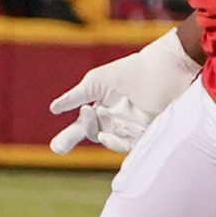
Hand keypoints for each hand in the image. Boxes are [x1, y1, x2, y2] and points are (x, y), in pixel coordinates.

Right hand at [49, 32, 202, 155]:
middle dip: (74, 139)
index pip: (83, 127)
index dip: (69, 137)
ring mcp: (131, 128)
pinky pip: (128, 145)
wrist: (162, 68)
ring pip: (109, 141)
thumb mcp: (96, 82)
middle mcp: (116, 121)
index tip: (56, 148)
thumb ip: (76, 97)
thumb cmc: (129, 71)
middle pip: (92, 135)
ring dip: (97, 132)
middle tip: (58, 146)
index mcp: (102, 109)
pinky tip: (106, 135)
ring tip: (93, 115)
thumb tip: (53, 109)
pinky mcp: (146, 133)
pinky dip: (115, 143)